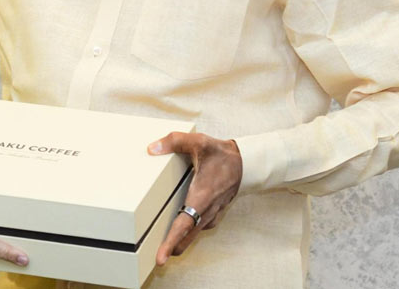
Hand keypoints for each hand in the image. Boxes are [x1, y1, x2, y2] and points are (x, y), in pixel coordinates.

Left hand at [148, 131, 241, 265]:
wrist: (246, 163)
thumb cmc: (222, 155)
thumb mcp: (198, 142)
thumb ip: (174, 142)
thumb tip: (153, 148)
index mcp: (201, 197)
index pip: (183, 225)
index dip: (171, 242)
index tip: (161, 257)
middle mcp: (206, 210)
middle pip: (186, 237)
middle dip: (171, 248)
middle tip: (154, 256)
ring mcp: (211, 214)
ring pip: (192, 234)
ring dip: (179, 241)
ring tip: (161, 246)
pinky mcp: (212, 213)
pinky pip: (198, 228)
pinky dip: (186, 233)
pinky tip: (177, 230)